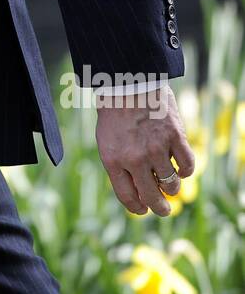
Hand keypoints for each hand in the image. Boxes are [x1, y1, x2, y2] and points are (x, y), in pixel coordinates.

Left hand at [93, 83, 195, 216]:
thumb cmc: (115, 113)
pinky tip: (181, 169)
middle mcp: (135, 158)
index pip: (128, 197)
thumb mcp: (106, 142)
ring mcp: (156, 148)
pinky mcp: (175, 137)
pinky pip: (187, 166)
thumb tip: (137, 193)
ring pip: (172, 185)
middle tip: (164, 210)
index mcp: (113, 160)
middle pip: (152, 197)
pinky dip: (186, 171)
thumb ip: (119, 167)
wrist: (128, 82)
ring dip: (172, 188)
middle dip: (160, 209)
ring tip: (170, 184)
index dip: (138, 208)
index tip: (144, 210)